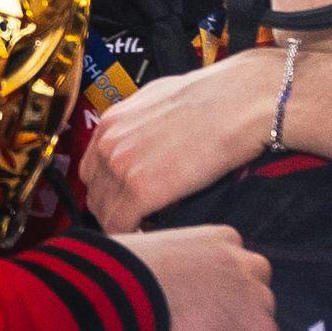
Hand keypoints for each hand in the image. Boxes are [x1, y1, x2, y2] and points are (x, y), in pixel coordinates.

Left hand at [82, 53, 283, 230]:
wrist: (239, 102)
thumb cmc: (213, 96)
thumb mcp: (160, 100)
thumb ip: (140, 125)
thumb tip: (144, 144)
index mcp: (112, 122)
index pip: (92, 170)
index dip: (108, 190)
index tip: (124, 201)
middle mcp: (109, 144)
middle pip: (95, 195)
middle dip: (114, 210)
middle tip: (139, 219)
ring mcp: (121, 168)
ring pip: (105, 214)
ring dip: (125, 224)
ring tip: (150, 227)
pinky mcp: (141, 190)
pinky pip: (122, 226)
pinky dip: (136, 235)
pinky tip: (154, 234)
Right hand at [111, 222, 278, 330]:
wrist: (130, 294)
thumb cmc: (124, 270)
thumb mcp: (156, 248)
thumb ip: (174, 258)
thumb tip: (156, 273)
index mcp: (224, 238)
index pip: (238, 263)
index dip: (223, 284)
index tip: (206, 298)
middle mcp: (249, 265)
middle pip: (258, 288)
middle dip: (240, 304)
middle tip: (211, 322)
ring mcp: (258, 301)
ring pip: (265, 319)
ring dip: (248, 329)